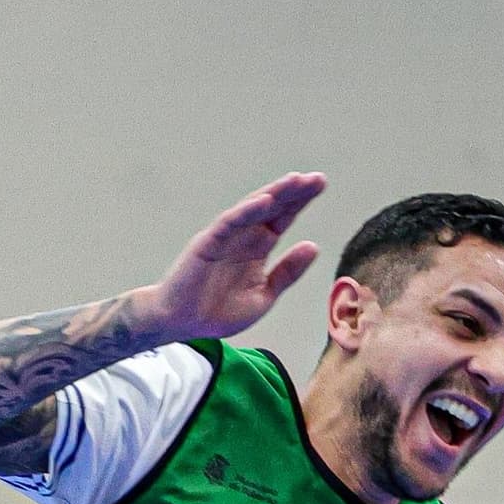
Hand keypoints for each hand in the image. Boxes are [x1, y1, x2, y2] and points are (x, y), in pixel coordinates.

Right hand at [137, 173, 326, 342]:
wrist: (182, 325)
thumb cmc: (218, 312)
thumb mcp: (264, 295)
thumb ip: (287, 272)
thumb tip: (314, 246)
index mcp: (256, 248)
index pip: (282, 218)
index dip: (300, 201)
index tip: (320, 184)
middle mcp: (242, 237)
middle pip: (271, 208)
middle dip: (294, 192)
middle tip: (318, 178)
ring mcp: (225, 238)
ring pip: (252, 209)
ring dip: (274, 193)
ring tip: (296, 180)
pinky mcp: (207, 243)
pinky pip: (229, 223)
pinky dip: (246, 211)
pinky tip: (266, 200)